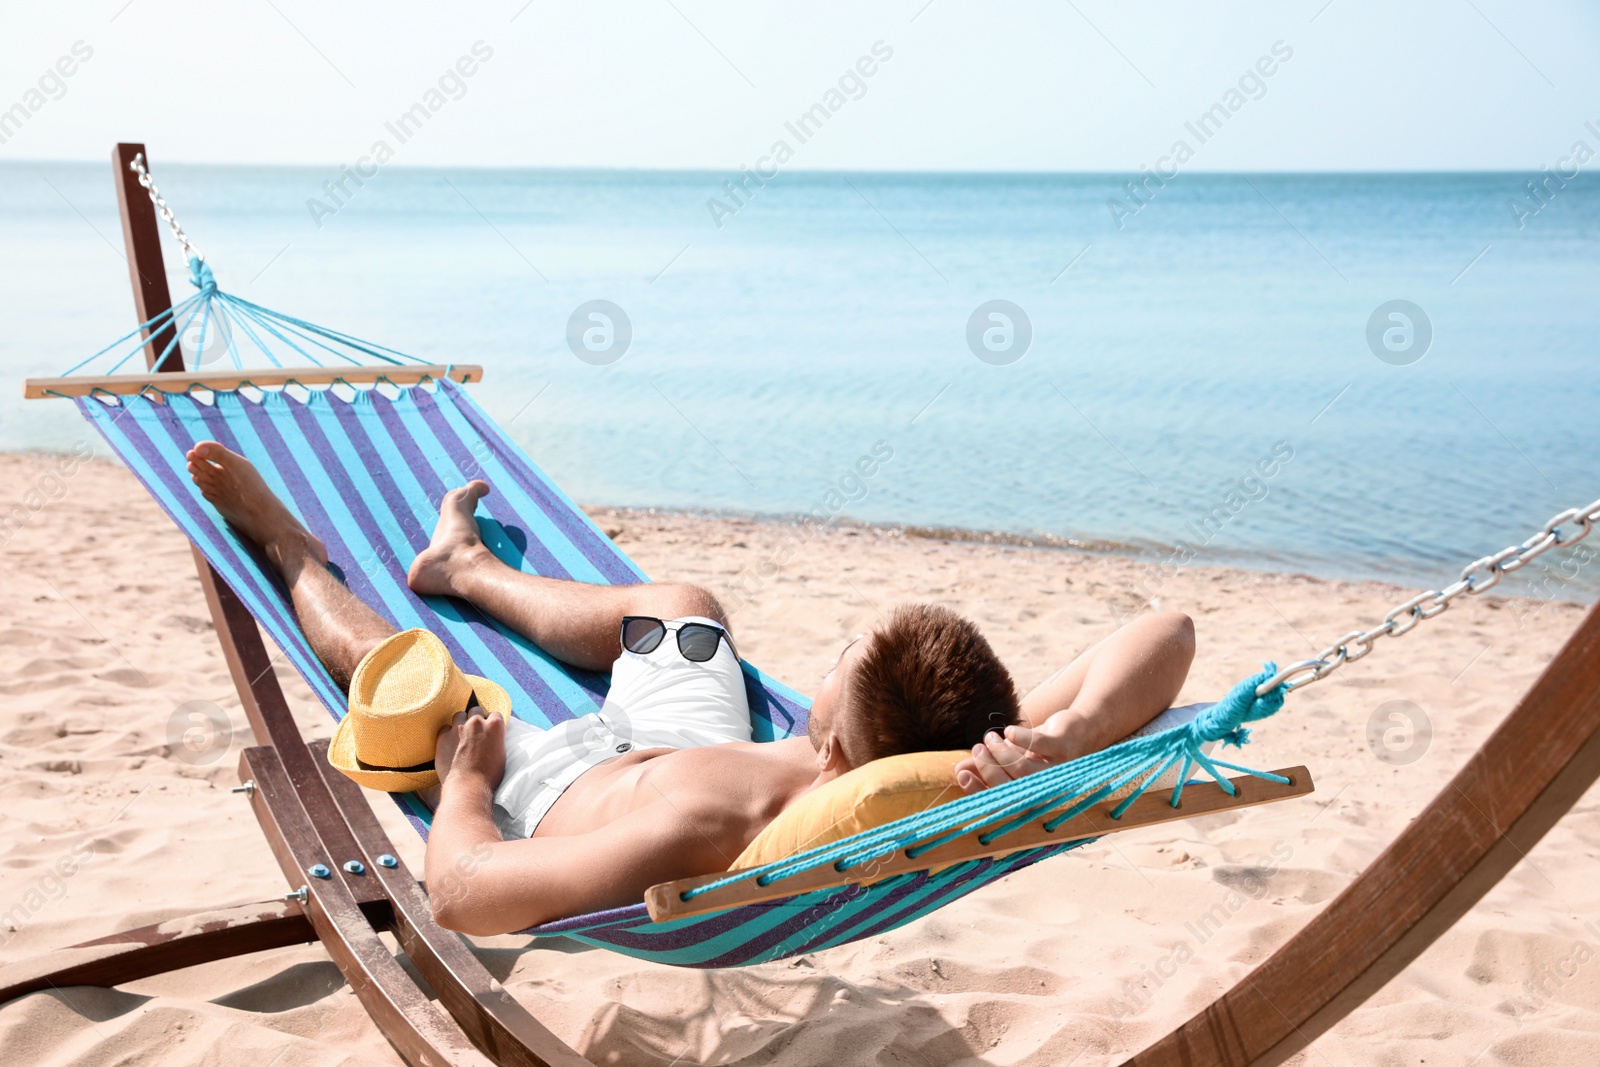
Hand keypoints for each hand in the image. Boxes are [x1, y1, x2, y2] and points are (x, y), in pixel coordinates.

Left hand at [437, 708, 505, 792]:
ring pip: (459, 715)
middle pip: (476, 710)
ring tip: (461, 735)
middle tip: (475, 732)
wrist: (468, 786)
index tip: (489, 730)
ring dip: (461, 722)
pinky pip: (445, 727)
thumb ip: (496, 738)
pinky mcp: (443, 736)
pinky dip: (448, 733)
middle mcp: (477, 721)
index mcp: (494, 725)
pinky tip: (450, 744)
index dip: (491, 723)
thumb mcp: (501, 753)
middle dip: (476, 718)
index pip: (495, 714)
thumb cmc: (489, 775)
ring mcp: (458, 727)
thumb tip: (493, 736)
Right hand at [954, 720, 1085, 793]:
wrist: (1079, 730)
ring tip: (990, 737)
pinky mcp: (1065, 748)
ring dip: (1001, 752)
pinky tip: (1010, 731)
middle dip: (989, 768)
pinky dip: (1020, 738)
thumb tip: (958, 770)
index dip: (980, 791)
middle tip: (977, 748)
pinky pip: (1038, 745)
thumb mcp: (1012, 758)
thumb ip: (986, 766)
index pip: (1003, 804)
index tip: (962, 774)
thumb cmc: (1041, 750)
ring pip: (1023, 769)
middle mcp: (1048, 791)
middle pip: (1012, 788)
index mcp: (1034, 798)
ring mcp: (1059, 771)